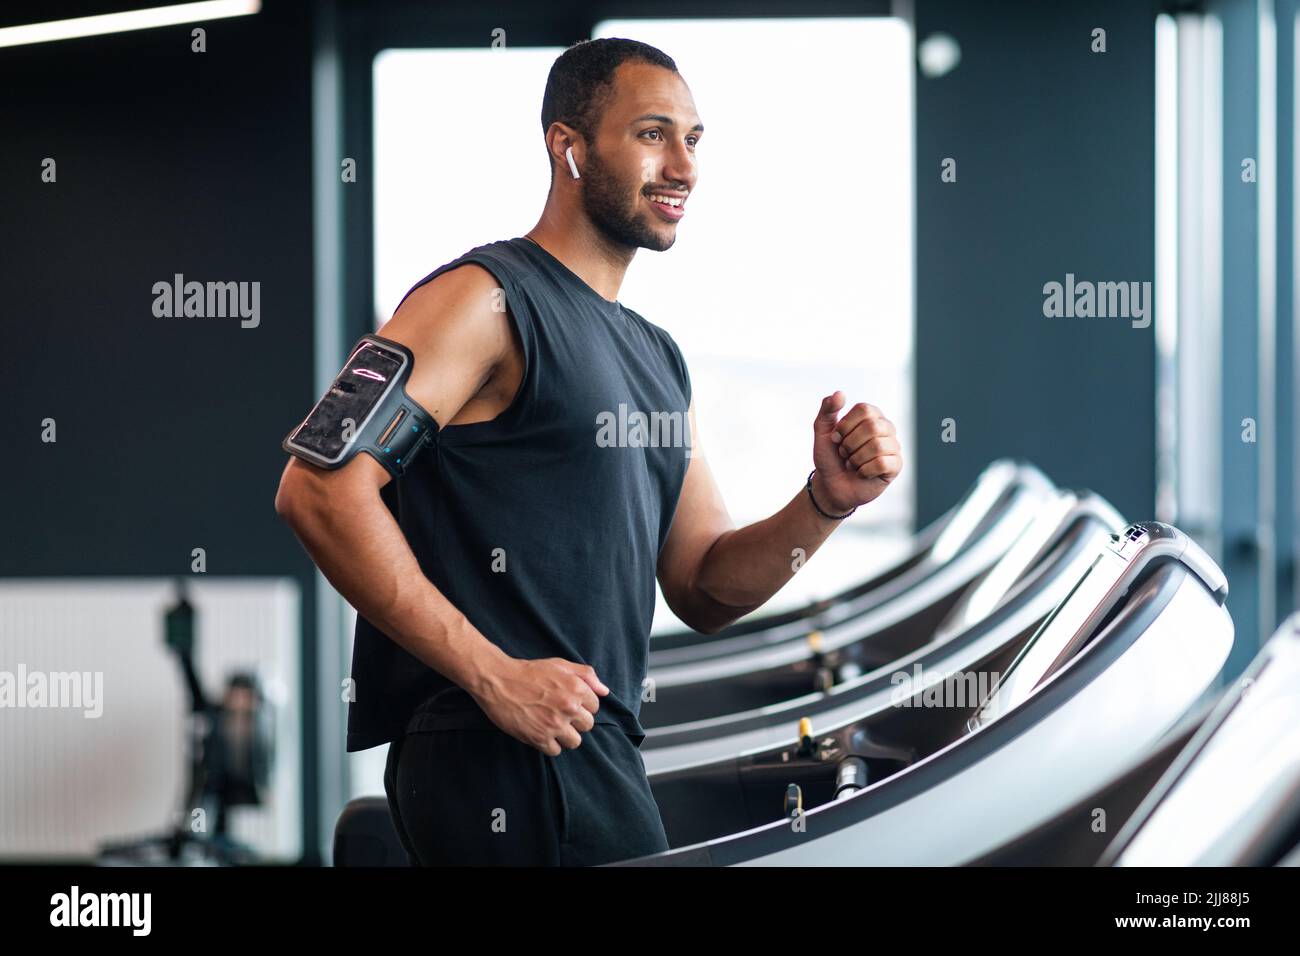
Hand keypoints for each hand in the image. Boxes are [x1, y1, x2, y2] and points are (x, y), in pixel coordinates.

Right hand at [472, 656, 607, 755]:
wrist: (498, 681)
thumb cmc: (530, 672)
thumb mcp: (560, 665)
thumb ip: (586, 676)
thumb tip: (604, 692)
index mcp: (577, 689)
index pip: (595, 708)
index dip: (582, 706)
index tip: (569, 704)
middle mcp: (569, 708)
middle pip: (587, 726)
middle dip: (575, 721)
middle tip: (559, 714)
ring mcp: (554, 724)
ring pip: (574, 742)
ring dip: (565, 736)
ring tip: (551, 725)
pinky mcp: (539, 738)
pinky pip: (556, 751)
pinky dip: (549, 744)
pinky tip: (541, 732)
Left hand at [811, 391, 902, 513]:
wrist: (831, 486)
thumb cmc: (830, 457)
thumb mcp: (822, 431)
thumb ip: (827, 410)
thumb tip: (840, 393)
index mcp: (871, 415)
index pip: (864, 409)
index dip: (846, 425)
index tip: (836, 438)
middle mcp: (886, 428)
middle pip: (872, 427)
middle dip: (850, 444)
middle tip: (844, 453)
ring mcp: (893, 446)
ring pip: (878, 446)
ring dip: (856, 459)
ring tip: (852, 464)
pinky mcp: (896, 466)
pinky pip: (882, 463)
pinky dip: (865, 471)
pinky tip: (862, 473)